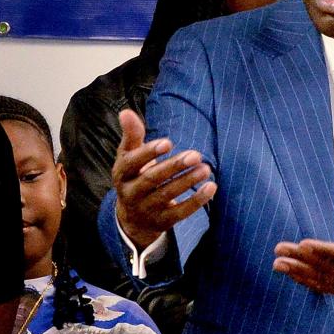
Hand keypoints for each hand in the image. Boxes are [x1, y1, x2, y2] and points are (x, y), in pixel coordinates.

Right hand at [112, 109, 216, 249]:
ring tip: (206, 168)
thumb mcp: (129, 157)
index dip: (149, 152)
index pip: (132, 162)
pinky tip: (211, 187)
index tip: (168, 142)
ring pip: (168, 195)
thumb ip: (132, 135)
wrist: (133, 217)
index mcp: (121, 174)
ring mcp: (146, 209)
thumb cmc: (135, 176)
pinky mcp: (162, 221)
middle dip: (174, 167)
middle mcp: (131, 193)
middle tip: (196, 154)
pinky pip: (181, 212)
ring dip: (188, 181)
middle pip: (152, 179)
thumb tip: (126, 112)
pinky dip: (197, 200)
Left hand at [273, 201, 333, 307]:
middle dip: (301, 260)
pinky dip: (309, 283)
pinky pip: (327, 288)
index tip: (303, 244)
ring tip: (277, 264)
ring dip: (299, 273)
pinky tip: (293, 276)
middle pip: (326, 268)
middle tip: (279, 251)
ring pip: (322, 281)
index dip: (322, 250)